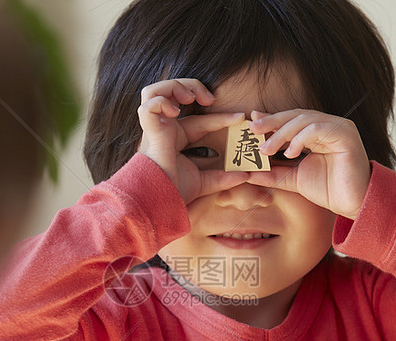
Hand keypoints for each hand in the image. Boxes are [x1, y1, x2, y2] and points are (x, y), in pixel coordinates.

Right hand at [137, 79, 249, 203]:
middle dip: (193, 87)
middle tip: (210, 99)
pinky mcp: (149, 130)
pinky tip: (175, 110)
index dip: (221, 118)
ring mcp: (155, 128)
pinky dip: (162, 101)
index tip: (240, 118)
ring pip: (156, 91)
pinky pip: (149, 105)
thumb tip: (246, 176)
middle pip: (173, 94)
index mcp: (176, 139)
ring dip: (175, 86)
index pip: (201, 120)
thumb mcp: (204, 183)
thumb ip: (223, 178)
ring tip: (191, 97)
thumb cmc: (175, 193)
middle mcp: (164, 130)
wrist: (160, 200)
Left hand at [248, 109, 370, 219]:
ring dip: (282, 133)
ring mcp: (338, 127)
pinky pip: (318, 129)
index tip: (251, 123)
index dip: (271, 120)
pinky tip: (290, 152)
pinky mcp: (345, 134)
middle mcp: (327, 125)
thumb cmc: (328, 190)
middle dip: (272, 122)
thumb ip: (273, 173)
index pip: (290, 120)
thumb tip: (247, 173)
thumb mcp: (293, 179)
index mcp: (316, 132)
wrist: (352, 203)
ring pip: (304, 120)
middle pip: (295, 115)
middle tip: (252, 129)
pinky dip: (301, 138)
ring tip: (266, 149)